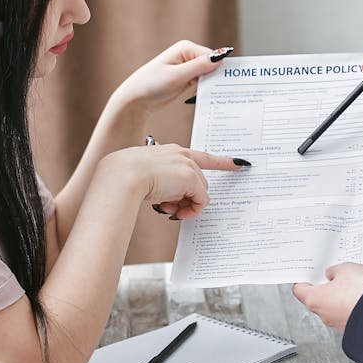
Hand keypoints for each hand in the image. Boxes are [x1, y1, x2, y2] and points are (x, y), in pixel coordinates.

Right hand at [104, 144, 244, 218]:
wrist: (122, 175)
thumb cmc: (127, 176)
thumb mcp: (147, 176)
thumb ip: (164, 183)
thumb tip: (172, 200)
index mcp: (171, 151)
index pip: (201, 157)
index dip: (222, 161)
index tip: (240, 163)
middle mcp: (182, 154)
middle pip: (198, 182)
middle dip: (187, 198)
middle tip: (169, 208)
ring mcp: (187, 165)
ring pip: (199, 192)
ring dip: (186, 204)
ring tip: (166, 208)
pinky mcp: (190, 178)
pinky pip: (201, 200)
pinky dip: (191, 209)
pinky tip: (173, 210)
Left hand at [111, 40, 227, 113]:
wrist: (135, 100)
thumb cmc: (151, 85)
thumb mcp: (177, 76)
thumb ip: (199, 66)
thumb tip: (221, 56)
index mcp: (186, 48)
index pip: (213, 56)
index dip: (220, 69)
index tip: (228, 84)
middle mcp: (188, 55)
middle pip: (212, 65)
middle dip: (217, 77)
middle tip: (227, 93)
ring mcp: (187, 67)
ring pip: (209, 75)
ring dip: (212, 85)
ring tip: (219, 97)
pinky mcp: (186, 79)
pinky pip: (202, 82)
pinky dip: (206, 89)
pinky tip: (210, 98)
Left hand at [292, 258, 362, 329]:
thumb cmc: (359, 293)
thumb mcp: (345, 269)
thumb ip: (336, 270)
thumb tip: (334, 273)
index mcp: (315, 300)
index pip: (300, 290)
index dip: (303, 279)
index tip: (308, 273)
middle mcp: (326, 313)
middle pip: (324, 294)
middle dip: (333, 281)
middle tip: (339, 269)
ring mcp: (342, 319)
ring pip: (345, 298)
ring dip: (354, 284)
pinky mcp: (359, 321)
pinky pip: (360, 302)